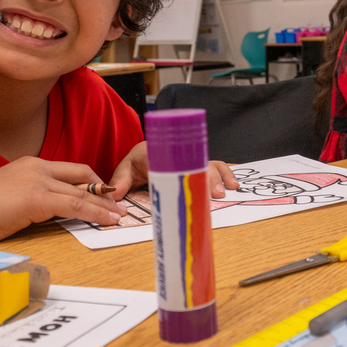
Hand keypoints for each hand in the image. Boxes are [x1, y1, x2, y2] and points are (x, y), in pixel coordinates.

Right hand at [0, 156, 124, 244]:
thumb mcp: (9, 198)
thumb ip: (32, 198)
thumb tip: (52, 212)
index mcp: (30, 165)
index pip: (71, 170)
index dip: (92, 183)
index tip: (106, 196)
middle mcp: (37, 167)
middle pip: (82, 175)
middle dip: (104, 191)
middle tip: (120, 205)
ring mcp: (36, 181)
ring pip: (83, 192)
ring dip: (106, 205)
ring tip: (121, 216)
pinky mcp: (35, 198)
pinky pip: (74, 205)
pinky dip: (95, 213)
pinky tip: (107, 221)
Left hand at [109, 141, 239, 198]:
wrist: (149, 151)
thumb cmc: (139, 160)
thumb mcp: (126, 169)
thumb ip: (121, 182)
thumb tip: (114, 196)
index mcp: (162, 153)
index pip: (175, 159)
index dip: (187, 170)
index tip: (194, 180)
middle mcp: (182, 155)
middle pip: (198, 164)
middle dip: (209, 178)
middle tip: (216, 193)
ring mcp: (193, 161)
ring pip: (210, 165)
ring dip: (220, 177)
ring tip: (228, 190)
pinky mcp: (199, 167)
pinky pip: (216, 168)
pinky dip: (226, 175)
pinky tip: (233, 186)